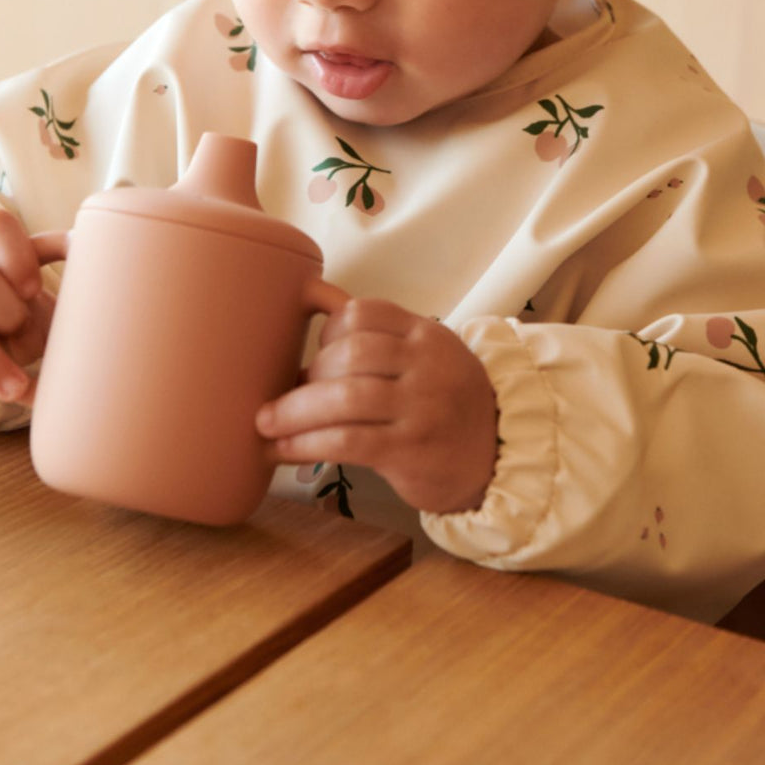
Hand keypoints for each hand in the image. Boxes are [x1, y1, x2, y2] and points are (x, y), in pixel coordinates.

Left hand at [256, 298, 497, 514]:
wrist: (497, 458)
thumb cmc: (447, 405)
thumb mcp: (427, 358)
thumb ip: (381, 337)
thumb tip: (313, 306)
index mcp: (427, 335)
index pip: (363, 313)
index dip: (327, 332)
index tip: (315, 356)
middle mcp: (427, 364)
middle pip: (349, 354)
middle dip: (308, 376)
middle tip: (287, 398)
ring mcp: (422, 406)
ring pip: (344, 398)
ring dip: (294, 411)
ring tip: (267, 424)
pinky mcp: (411, 449)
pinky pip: (347, 440)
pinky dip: (306, 444)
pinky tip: (283, 450)